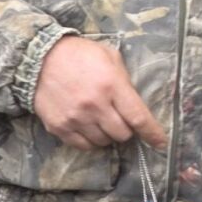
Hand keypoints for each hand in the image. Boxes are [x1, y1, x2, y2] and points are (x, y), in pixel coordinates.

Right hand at [33, 36, 165, 150]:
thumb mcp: (110, 58)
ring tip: (102, 120)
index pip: (138, 118)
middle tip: (121, 119)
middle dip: (127, 129)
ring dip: (108, 135)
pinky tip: (90, 128)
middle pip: (122, 134)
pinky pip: (83, 146)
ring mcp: (76, 119)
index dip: (152, 133)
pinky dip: (91, 141)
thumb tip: (135, 104)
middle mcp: (95, 106)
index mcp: (112, 86)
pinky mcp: (59, 128)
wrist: (40, 59)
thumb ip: (125, 82)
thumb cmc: (81, 55)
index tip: (161, 143)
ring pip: (104, 142)